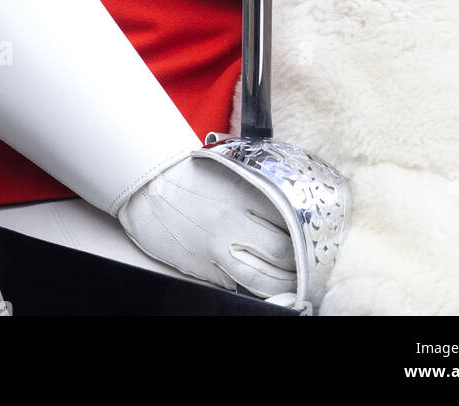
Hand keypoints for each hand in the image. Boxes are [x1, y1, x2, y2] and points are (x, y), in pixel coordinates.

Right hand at [117, 153, 296, 297]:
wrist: (146, 185)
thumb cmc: (189, 174)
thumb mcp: (230, 172)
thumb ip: (258, 192)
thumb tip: (290, 214)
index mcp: (245, 192)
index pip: (292, 223)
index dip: (306, 236)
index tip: (312, 239)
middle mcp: (234, 222)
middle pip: (284, 255)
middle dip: (299, 264)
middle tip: (305, 264)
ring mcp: (218, 249)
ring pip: (264, 280)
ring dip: (282, 283)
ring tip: (289, 279)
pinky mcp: (204, 269)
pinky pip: (238, 285)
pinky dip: (251, 285)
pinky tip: (256, 278)